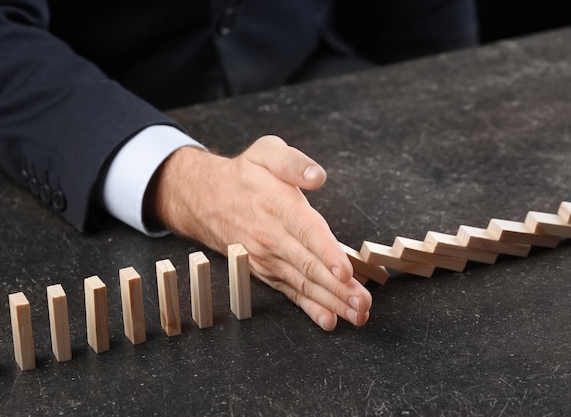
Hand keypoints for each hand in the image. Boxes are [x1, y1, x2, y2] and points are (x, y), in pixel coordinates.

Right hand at [146, 135, 371, 330]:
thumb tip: (317, 175)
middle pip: (309, 266)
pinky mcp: (266, 271)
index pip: (307, 232)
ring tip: (357, 315)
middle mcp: (273, 237)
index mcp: (278, 206)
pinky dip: (309, 308)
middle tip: (364, 303)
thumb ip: (293, 162)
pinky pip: (290, 292)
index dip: (327, 253)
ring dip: (331, 302)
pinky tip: (328, 320)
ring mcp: (268, 258)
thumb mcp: (266, 152)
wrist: (206, 199)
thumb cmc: (244, 176)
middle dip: (339, 288)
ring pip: (303, 283)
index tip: (346, 271)